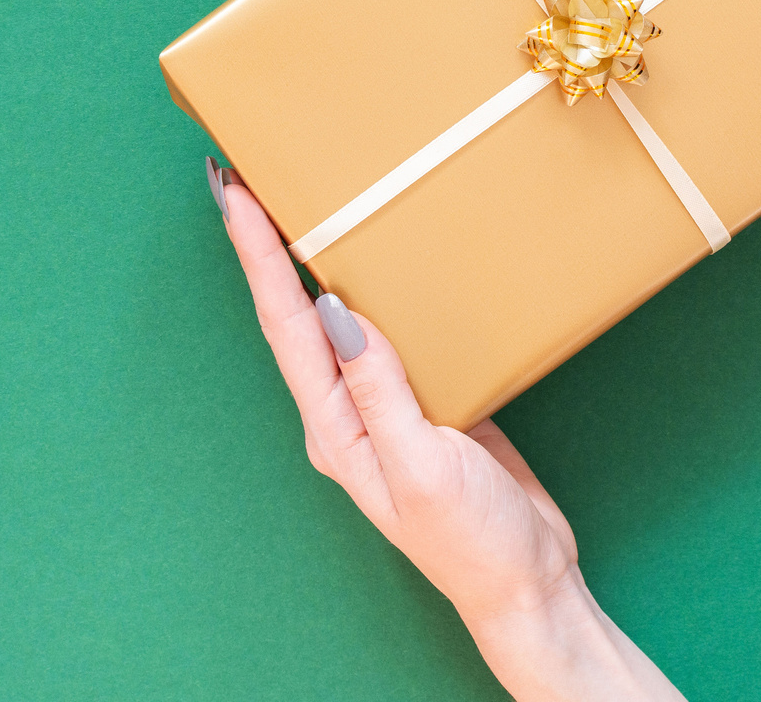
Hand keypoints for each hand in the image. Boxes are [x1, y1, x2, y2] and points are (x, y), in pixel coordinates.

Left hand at [209, 159, 684, 700]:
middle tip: (247, 178)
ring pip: (342, 313)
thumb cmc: (474, 543)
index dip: (257, 255)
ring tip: (299, 199)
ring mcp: (384, 403)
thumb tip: (339, 315)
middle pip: (298, 311)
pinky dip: (380, 283)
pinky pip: (393, 329)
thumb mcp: (425, 469)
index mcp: (334, 426)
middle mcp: (346, 410)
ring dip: (317, 257)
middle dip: (268, 244)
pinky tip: (381, 255)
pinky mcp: (426, 398)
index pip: (286, 323)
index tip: (232, 195)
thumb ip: (382, 394)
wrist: (528, 582)